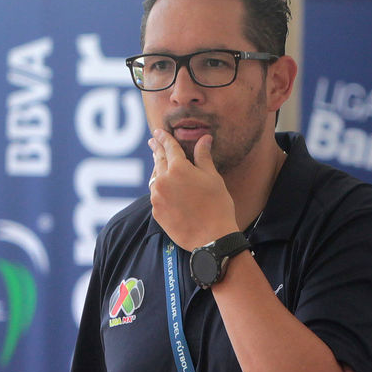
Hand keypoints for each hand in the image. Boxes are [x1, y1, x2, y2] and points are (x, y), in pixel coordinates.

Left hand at [148, 128, 236, 249]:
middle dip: (157, 149)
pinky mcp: (156, 211)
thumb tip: (204, 138)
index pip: (169, 147)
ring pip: (155, 178)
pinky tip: (165, 189)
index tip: (159, 132)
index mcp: (178, 168)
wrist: (212, 238)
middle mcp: (163, 180)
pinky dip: (160, 189)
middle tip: (153, 141)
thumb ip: (203, 157)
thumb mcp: (213, 179)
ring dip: (158, 169)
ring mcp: (157, 197)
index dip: (164, 138)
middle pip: (158, 160)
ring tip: (160, 164)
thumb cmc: (218, 207)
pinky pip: (156, 195)